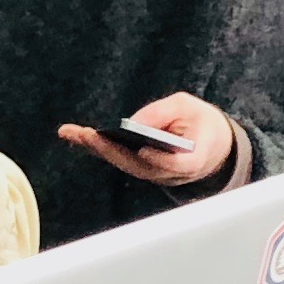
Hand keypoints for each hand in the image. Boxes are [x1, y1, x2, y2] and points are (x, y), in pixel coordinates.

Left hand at [58, 92, 241, 186]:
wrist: (212, 145)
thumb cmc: (199, 122)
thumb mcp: (188, 106)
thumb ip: (163, 112)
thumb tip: (132, 122)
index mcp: (192, 161)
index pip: (174, 164)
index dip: (159, 159)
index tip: (144, 150)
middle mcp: (170, 175)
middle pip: (139, 166)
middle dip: (111, 150)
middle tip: (88, 136)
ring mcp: (155, 176)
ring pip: (124, 165)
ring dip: (97, 149)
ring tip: (72, 133)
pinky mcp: (143, 170)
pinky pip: (120, 160)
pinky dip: (99, 148)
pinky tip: (77, 136)